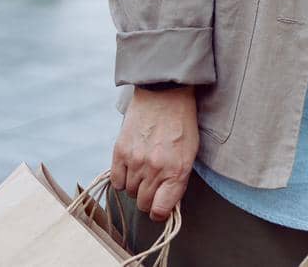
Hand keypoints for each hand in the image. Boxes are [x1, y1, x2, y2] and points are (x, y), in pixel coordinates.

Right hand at [111, 85, 198, 221]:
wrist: (164, 94)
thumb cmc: (181, 122)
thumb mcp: (190, 153)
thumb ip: (178, 179)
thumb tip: (166, 202)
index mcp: (176, 171)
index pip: (160, 210)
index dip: (160, 212)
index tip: (160, 208)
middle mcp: (155, 170)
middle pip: (143, 204)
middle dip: (149, 199)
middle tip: (153, 186)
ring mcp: (135, 161)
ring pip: (130, 193)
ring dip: (136, 186)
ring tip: (144, 169)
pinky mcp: (119, 152)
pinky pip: (116, 181)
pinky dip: (122, 178)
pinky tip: (130, 167)